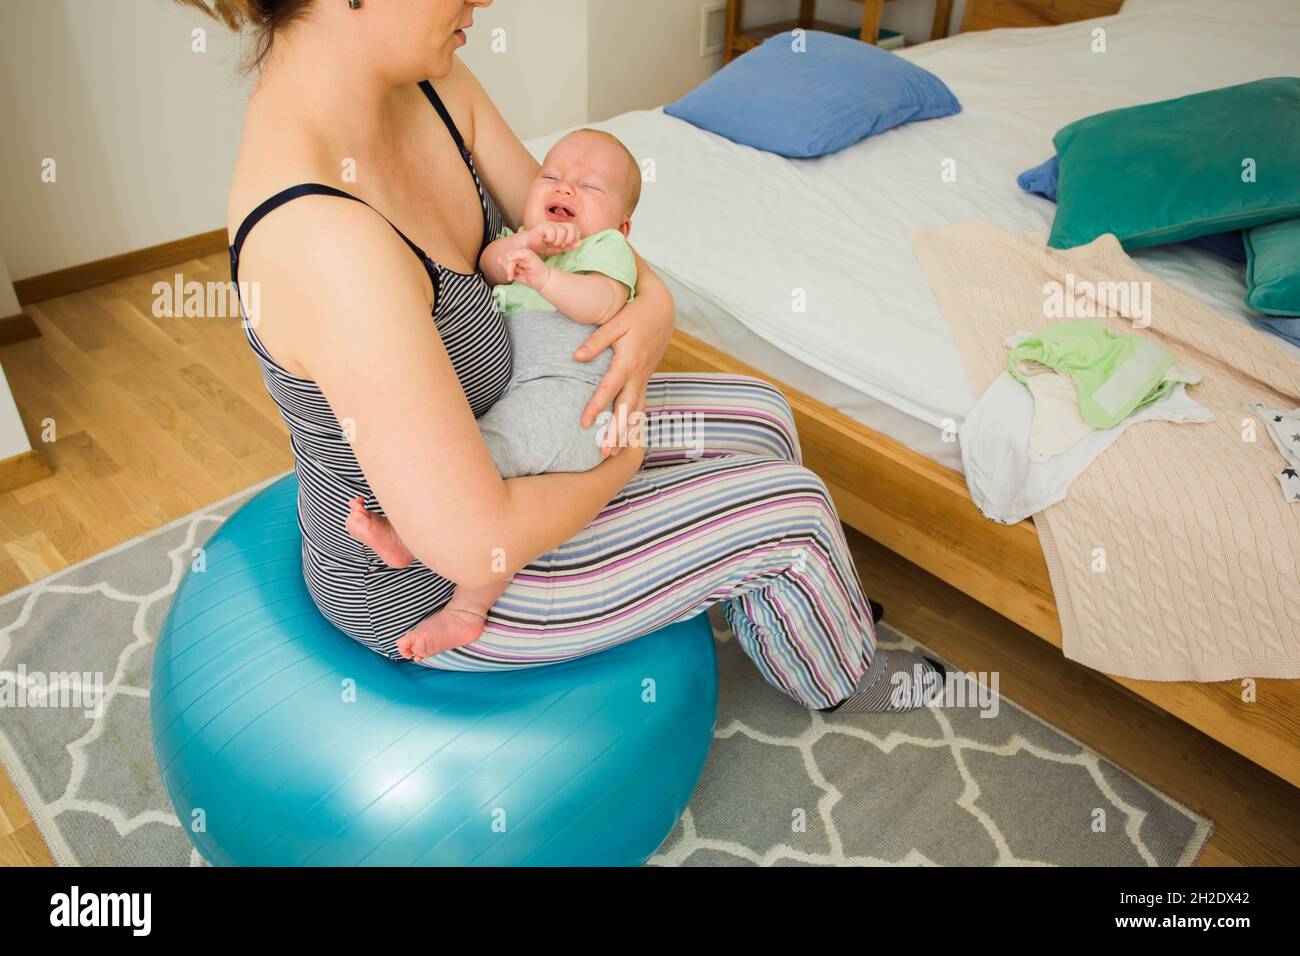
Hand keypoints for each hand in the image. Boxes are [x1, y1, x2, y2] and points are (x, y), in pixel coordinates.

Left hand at [504, 248, 550, 290]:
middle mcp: (522, 252)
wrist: (542, 282)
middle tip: (510, 277)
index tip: (510, 277)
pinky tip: (517, 272)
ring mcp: (525, 252)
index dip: (504, 266)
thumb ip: (507, 266)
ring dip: (509, 268)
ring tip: (513, 276)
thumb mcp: (515, 273)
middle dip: (506, 267)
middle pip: (506, 255)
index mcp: (519, 255)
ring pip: (509, 256)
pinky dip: (512, 266)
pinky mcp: (529, 254)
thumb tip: (498, 258)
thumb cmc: (531, 278)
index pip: (505, 256)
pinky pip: (515, 255)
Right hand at [525, 221, 580, 255]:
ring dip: (557, 241)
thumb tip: (580, 242)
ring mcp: (551, 224)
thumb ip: (569, 245)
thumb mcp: (558, 249)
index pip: (576, 230)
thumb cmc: (542, 247)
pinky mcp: (543, 225)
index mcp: (563, 229)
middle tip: (559, 245)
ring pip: (562, 231)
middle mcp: (558, 225)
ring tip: (550, 243)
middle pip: (572, 228)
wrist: (528, 247)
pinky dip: (550, 239)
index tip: (566, 245)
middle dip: (568, 240)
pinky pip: (552, 232)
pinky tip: (545, 240)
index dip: (574, 239)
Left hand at [574, 261, 674, 456]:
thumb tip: (576, 357)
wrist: (662, 309)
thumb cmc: (636, 313)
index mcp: (628, 361)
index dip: (596, 406)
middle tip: (604, 453)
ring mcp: (644, 378)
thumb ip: (596, 340)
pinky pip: (641, 404)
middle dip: (616, 431)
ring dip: (626, 432)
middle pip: (626, 408)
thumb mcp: (616, 322)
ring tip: (614, 452)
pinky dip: (635, 421)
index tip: (583, 423)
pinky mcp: (645, 378)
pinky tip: (628, 435)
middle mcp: (638, 374)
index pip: (609, 389)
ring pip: (635, 410)